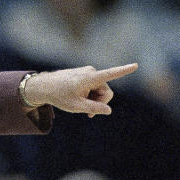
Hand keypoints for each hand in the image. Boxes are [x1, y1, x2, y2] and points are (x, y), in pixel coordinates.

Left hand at [23, 64, 137, 116]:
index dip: (124, 70)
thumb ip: (93, 109)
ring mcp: (88, 72)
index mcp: (90, 78)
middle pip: (106, 92)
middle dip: (100, 103)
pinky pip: (94, 87)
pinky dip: (90, 95)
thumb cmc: (59, 96)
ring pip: (100, 91)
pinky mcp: (86, 74)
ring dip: (94, 100)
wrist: (44, 86)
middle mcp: (91, 72)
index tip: (136, 65)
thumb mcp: (76, 106)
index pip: (110, 74)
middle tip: (88, 113)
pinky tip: (79, 98)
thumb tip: (108, 110)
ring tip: (80, 103)